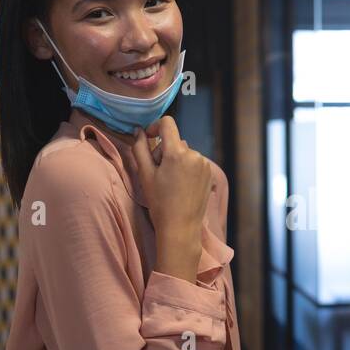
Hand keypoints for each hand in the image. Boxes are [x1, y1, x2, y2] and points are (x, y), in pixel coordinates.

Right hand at [132, 116, 210, 279]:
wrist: (180, 227)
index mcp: (177, 152)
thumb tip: (139, 131)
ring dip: (175, 160)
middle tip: (157, 173)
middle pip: (175, 141)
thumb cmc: (160, 202)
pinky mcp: (210, 173)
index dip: (155, 126)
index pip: (167, 123)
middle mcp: (194, 154)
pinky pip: (194, 162)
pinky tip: (181, 186)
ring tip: (169, 182)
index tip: (149, 138)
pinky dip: (186, 168)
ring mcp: (204, 164)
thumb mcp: (145, 174)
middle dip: (164, 151)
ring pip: (185, 152)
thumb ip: (140, 148)